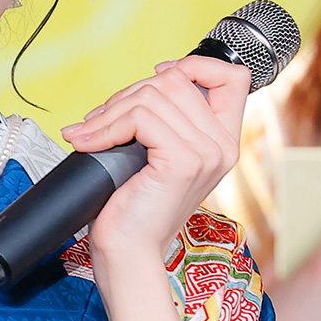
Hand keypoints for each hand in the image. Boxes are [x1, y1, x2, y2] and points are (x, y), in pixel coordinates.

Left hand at [62, 55, 250, 271]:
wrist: (127, 255)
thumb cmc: (134, 210)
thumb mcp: (154, 157)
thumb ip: (163, 123)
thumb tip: (142, 84)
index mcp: (222, 142)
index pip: (232, 77)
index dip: (193, 65)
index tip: (156, 77)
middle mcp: (223, 146)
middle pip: (177, 79)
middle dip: (128, 94)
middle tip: (100, 122)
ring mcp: (207, 153)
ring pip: (154, 94)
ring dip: (111, 110)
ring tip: (89, 134)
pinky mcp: (183, 161)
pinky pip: (141, 117)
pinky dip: (107, 126)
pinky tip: (89, 143)